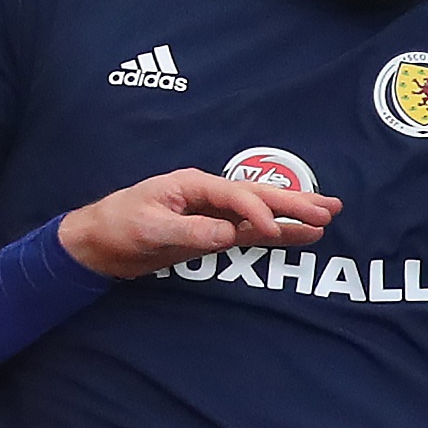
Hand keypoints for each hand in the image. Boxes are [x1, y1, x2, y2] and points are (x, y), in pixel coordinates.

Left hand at [57, 172, 336, 278]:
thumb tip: (228, 235)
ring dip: (292, 215)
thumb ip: (190, 232)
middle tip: (329, 209)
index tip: (271, 230)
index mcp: (191, 185)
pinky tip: (299, 235)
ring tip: (328, 216)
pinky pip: (250, 231)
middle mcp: (207, 195)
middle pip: (258, 196)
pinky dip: (275, 233)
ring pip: (261, 212)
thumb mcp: (149, 228)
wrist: (98, 242)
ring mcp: (212, 213)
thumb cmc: (117, 226)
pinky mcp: (212, 232)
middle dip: (293, 203)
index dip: (256, 211)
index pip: (234, 195)